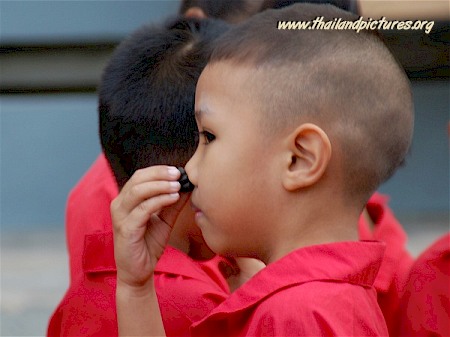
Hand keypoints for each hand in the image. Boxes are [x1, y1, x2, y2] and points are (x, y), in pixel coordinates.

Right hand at [111, 165, 189, 288]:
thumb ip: (173, 203)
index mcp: (127, 199)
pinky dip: (159, 201)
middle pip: (138, 179)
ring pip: (138, 191)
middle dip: (160, 174)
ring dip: (160, 185)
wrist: (138, 271)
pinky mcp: (126, 229)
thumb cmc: (148, 244)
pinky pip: (143, 209)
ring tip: (178, 185)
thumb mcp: (165, 220)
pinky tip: (173, 198)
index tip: (179, 170)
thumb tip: (187, 186)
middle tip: (179, 174)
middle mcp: (120, 204)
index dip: (159, 170)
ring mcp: (120, 216)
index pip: (141, 176)